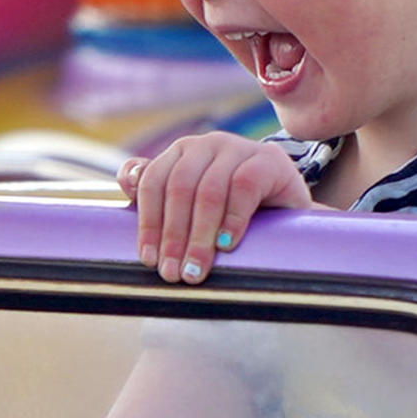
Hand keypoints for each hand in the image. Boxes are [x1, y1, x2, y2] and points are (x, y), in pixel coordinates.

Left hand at [118, 134, 312, 282]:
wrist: (290, 212)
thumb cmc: (236, 212)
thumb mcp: (196, 205)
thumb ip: (161, 192)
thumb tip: (127, 181)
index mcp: (183, 152)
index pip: (153, 181)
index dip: (148, 222)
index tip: (149, 260)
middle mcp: (208, 144)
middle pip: (179, 187)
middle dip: (173, 235)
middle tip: (173, 273)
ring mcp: (239, 148)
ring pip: (209, 190)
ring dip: (200, 236)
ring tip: (197, 269)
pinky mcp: (270, 160)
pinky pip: (245, 187)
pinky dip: (233, 219)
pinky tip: (227, 245)